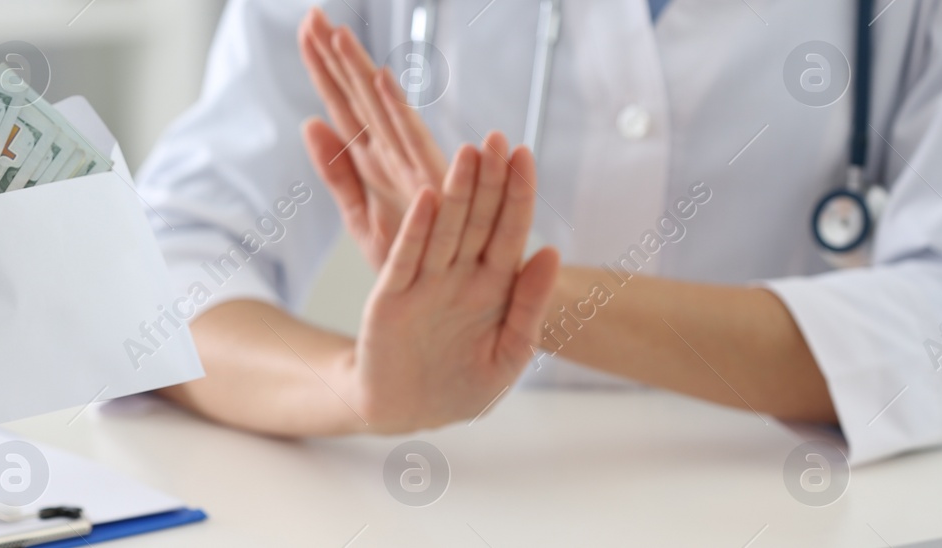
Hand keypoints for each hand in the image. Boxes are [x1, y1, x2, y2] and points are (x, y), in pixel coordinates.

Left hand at [299, 7, 511, 268]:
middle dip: (334, 58)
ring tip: (338, 35)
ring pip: (378, 111)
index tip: (306, 28)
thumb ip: (336, 171)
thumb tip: (309, 123)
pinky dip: (395, 111)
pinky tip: (379, 81)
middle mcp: (393, 155)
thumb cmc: (416, 257)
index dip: (323, 69)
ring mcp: (412, 164)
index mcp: (373, 161)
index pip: (341, 105)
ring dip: (358, 72)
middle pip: (356, 98)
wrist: (451, 302)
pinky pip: (409, 143)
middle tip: (312, 16)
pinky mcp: (429, 182)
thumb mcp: (361, 217)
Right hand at [349, 144, 559, 432]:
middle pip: (478, 219)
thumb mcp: (508, 356)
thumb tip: (551, 253)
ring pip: (445, 229)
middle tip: (497, 138)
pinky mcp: (391, 298)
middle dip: (489, 179)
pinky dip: (417, 231)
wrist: (406, 412)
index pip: (510, 230)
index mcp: (494, 286)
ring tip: (468, 154)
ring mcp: (424, 283)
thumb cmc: (460, 386)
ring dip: (457, 193)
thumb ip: (529, 308)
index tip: (525, 154)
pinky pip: (406, 259)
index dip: (518, 193)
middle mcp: (459, 275)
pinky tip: (428, 200)